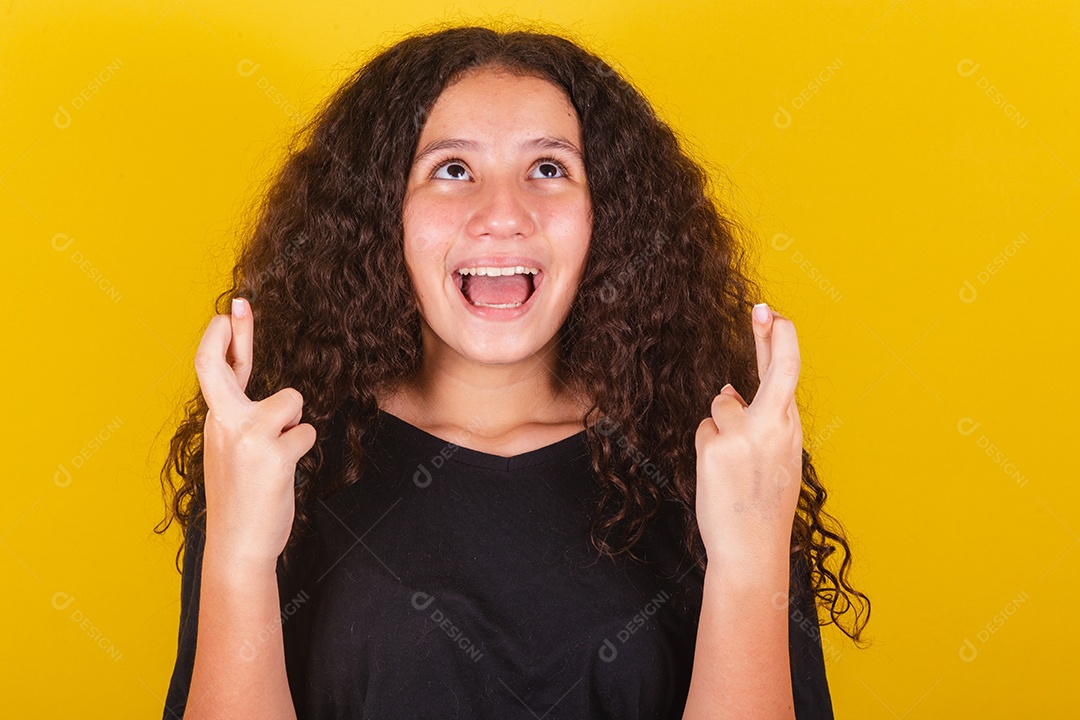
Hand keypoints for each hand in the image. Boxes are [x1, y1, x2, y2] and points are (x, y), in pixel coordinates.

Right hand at [194, 297, 316, 567]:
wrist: (238, 545)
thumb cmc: (242, 498)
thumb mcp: (232, 451)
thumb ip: (243, 416)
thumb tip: (260, 388)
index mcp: (217, 422)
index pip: (213, 370)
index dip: (222, 338)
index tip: (230, 312)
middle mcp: (225, 424)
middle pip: (220, 367)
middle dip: (232, 333)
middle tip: (239, 306)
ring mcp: (248, 437)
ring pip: (292, 401)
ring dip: (295, 424)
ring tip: (281, 455)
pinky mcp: (273, 454)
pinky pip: (306, 433)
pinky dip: (304, 449)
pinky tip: (287, 472)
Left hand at [694, 303, 802, 569]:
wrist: (752, 549)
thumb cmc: (763, 506)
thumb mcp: (774, 459)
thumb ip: (759, 422)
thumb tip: (728, 390)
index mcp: (791, 429)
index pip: (788, 375)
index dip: (781, 341)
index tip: (774, 316)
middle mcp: (774, 427)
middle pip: (776, 369)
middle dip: (771, 335)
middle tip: (763, 308)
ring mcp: (744, 435)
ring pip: (721, 405)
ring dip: (719, 428)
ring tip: (732, 467)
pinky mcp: (716, 447)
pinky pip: (704, 430)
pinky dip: (706, 447)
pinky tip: (719, 475)